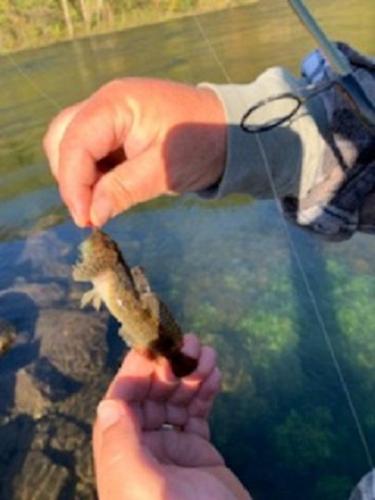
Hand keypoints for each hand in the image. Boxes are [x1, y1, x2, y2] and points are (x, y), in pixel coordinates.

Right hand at [43, 79, 225, 226]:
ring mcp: (110, 114)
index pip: (76, 142)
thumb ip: (124, 189)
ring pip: (71, 144)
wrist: (228, 129)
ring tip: (99, 205)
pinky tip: (107, 192)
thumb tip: (91, 215)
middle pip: (63, 138)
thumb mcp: (164, 170)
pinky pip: (90, 151)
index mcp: (116, 104)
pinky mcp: (116, 129)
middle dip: (70, 178)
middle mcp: (106, 103)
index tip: (85, 219)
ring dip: (78, 177)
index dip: (73, 184)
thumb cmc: (201, 144)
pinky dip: (92, 174)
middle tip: (89, 213)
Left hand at [93, 334, 250, 499]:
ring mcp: (172, 448)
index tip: (157, 346)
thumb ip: (122, 446)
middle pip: (152, 395)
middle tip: (190, 342)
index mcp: (121, 456)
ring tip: (207, 353)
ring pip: (177, 399)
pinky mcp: (199, 452)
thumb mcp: (144, 487)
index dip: (137, 371)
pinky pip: (198, 413)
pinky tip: (215, 375)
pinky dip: (206, 391)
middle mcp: (142, 448)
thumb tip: (108, 402)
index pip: (121, 402)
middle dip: (170, 366)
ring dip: (191, 373)